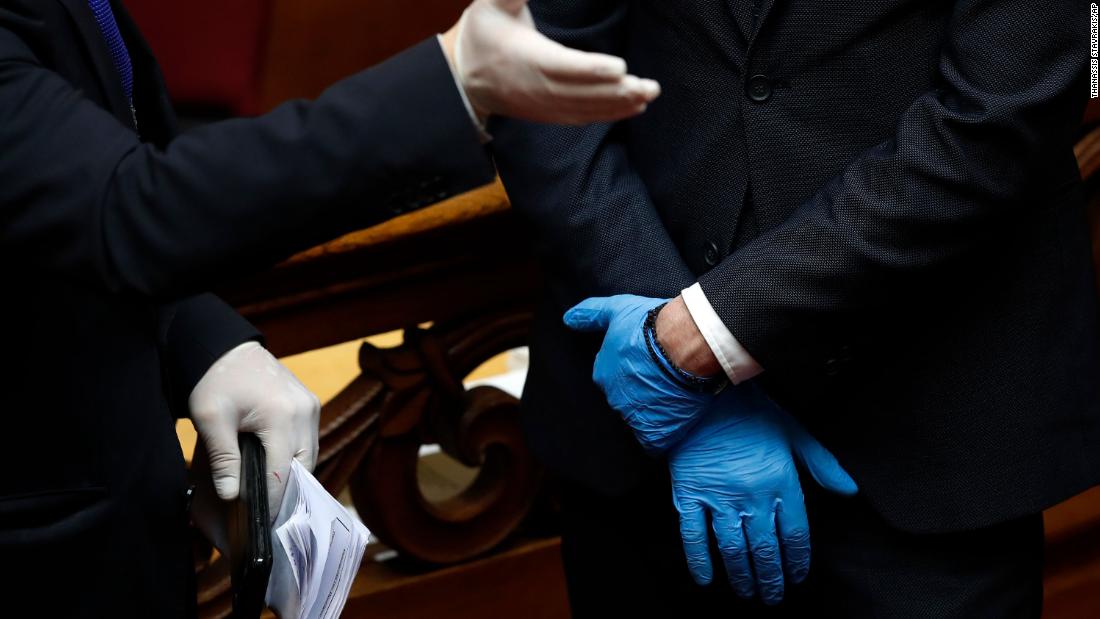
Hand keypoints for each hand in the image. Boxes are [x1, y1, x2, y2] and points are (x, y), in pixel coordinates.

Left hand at [189, 341, 319, 519]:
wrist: (225, 346)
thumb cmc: (214, 380)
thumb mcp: (210, 420)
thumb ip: (223, 460)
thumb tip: (231, 497)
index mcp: (281, 415)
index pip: (282, 472)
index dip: (272, 500)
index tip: (261, 524)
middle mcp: (305, 411)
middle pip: (304, 466)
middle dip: (288, 491)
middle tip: (268, 515)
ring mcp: (312, 405)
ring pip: (310, 454)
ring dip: (294, 474)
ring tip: (272, 496)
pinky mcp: (310, 402)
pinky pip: (309, 439)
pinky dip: (296, 456)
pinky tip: (278, 468)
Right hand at [442, 0, 659, 124]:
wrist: (464, 79)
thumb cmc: (483, 34)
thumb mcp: (491, 3)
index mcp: (526, 58)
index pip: (563, 66)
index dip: (592, 69)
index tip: (620, 67)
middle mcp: (537, 87)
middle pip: (582, 93)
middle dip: (618, 92)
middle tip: (649, 87)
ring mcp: (544, 105)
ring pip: (586, 108)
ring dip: (620, 105)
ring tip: (648, 96)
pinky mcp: (549, 114)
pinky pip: (582, 118)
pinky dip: (608, 115)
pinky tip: (633, 108)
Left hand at [564, 294, 713, 451]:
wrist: (682, 344)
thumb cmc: (651, 325)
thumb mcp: (617, 309)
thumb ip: (591, 314)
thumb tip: (567, 319)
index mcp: (603, 373)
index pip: (613, 380)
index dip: (632, 374)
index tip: (647, 366)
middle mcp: (614, 397)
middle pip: (626, 400)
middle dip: (642, 394)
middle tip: (663, 381)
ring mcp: (633, 415)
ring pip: (640, 419)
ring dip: (654, 413)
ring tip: (673, 398)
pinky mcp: (655, 430)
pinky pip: (653, 442)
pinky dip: (661, 436)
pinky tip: (672, 423)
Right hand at [670, 384, 857, 604]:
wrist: (703, 392)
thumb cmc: (749, 410)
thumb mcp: (794, 431)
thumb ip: (822, 464)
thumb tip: (849, 491)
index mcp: (780, 483)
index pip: (795, 535)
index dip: (797, 561)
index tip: (797, 577)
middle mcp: (751, 497)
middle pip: (765, 549)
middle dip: (771, 578)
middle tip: (772, 597)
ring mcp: (718, 498)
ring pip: (733, 549)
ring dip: (742, 576)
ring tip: (747, 593)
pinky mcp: (689, 495)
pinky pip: (694, 536)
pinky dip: (700, 561)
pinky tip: (706, 580)